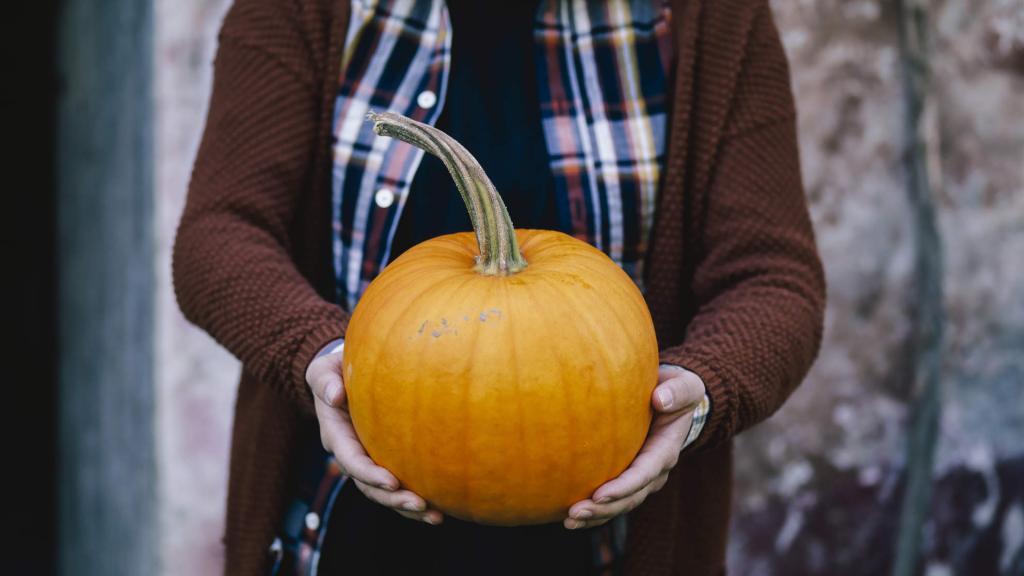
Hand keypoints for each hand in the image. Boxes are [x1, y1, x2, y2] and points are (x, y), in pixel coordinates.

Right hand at [306, 347, 443, 524]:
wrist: (346, 378)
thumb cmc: (336, 371)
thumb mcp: (324, 371)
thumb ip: (325, 381)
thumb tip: (335, 395)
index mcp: (336, 436)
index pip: (351, 460)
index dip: (369, 474)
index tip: (392, 481)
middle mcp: (350, 455)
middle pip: (369, 486)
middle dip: (393, 499)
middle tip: (420, 504)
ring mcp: (367, 461)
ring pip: (384, 493)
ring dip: (407, 508)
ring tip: (435, 516)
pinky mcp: (384, 461)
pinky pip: (397, 487)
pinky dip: (415, 501)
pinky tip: (439, 509)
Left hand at [563, 365, 705, 528]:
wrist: (670, 400)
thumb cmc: (675, 391)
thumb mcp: (685, 386)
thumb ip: (677, 391)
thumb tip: (659, 399)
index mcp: (665, 451)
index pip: (644, 474)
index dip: (624, 487)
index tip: (600, 494)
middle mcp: (654, 472)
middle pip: (629, 498)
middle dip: (603, 509)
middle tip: (575, 513)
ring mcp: (640, 479)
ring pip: (618, 504)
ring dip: (595, 515)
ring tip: (569, 520)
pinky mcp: (626, 478)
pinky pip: (610, 500)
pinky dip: (592, 510)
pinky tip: (566, 515)